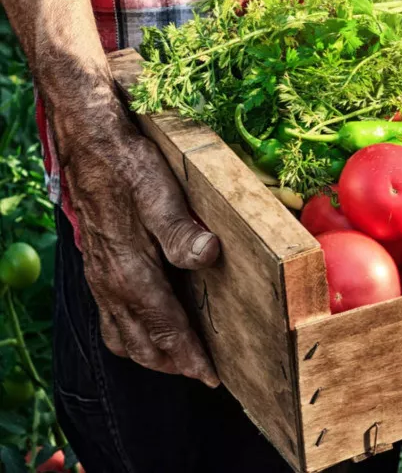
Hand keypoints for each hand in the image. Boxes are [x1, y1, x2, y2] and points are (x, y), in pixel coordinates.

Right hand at [56, 101, 221, 386]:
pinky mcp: (98, 259)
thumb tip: (207, 256)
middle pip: (139, 338)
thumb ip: (178, 226)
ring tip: (177, 361)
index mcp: (127, 264)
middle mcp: (109, 276)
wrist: (85, 132)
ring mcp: (100, 270)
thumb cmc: (125, 157)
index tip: (211, 375)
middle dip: (169, 362)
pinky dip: (130, 331)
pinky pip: (110, 311)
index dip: (186, 352)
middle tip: (202, 375)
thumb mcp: (157, 185)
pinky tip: (144, 327)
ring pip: (121, 329)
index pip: (161, 323)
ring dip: (149, 352)